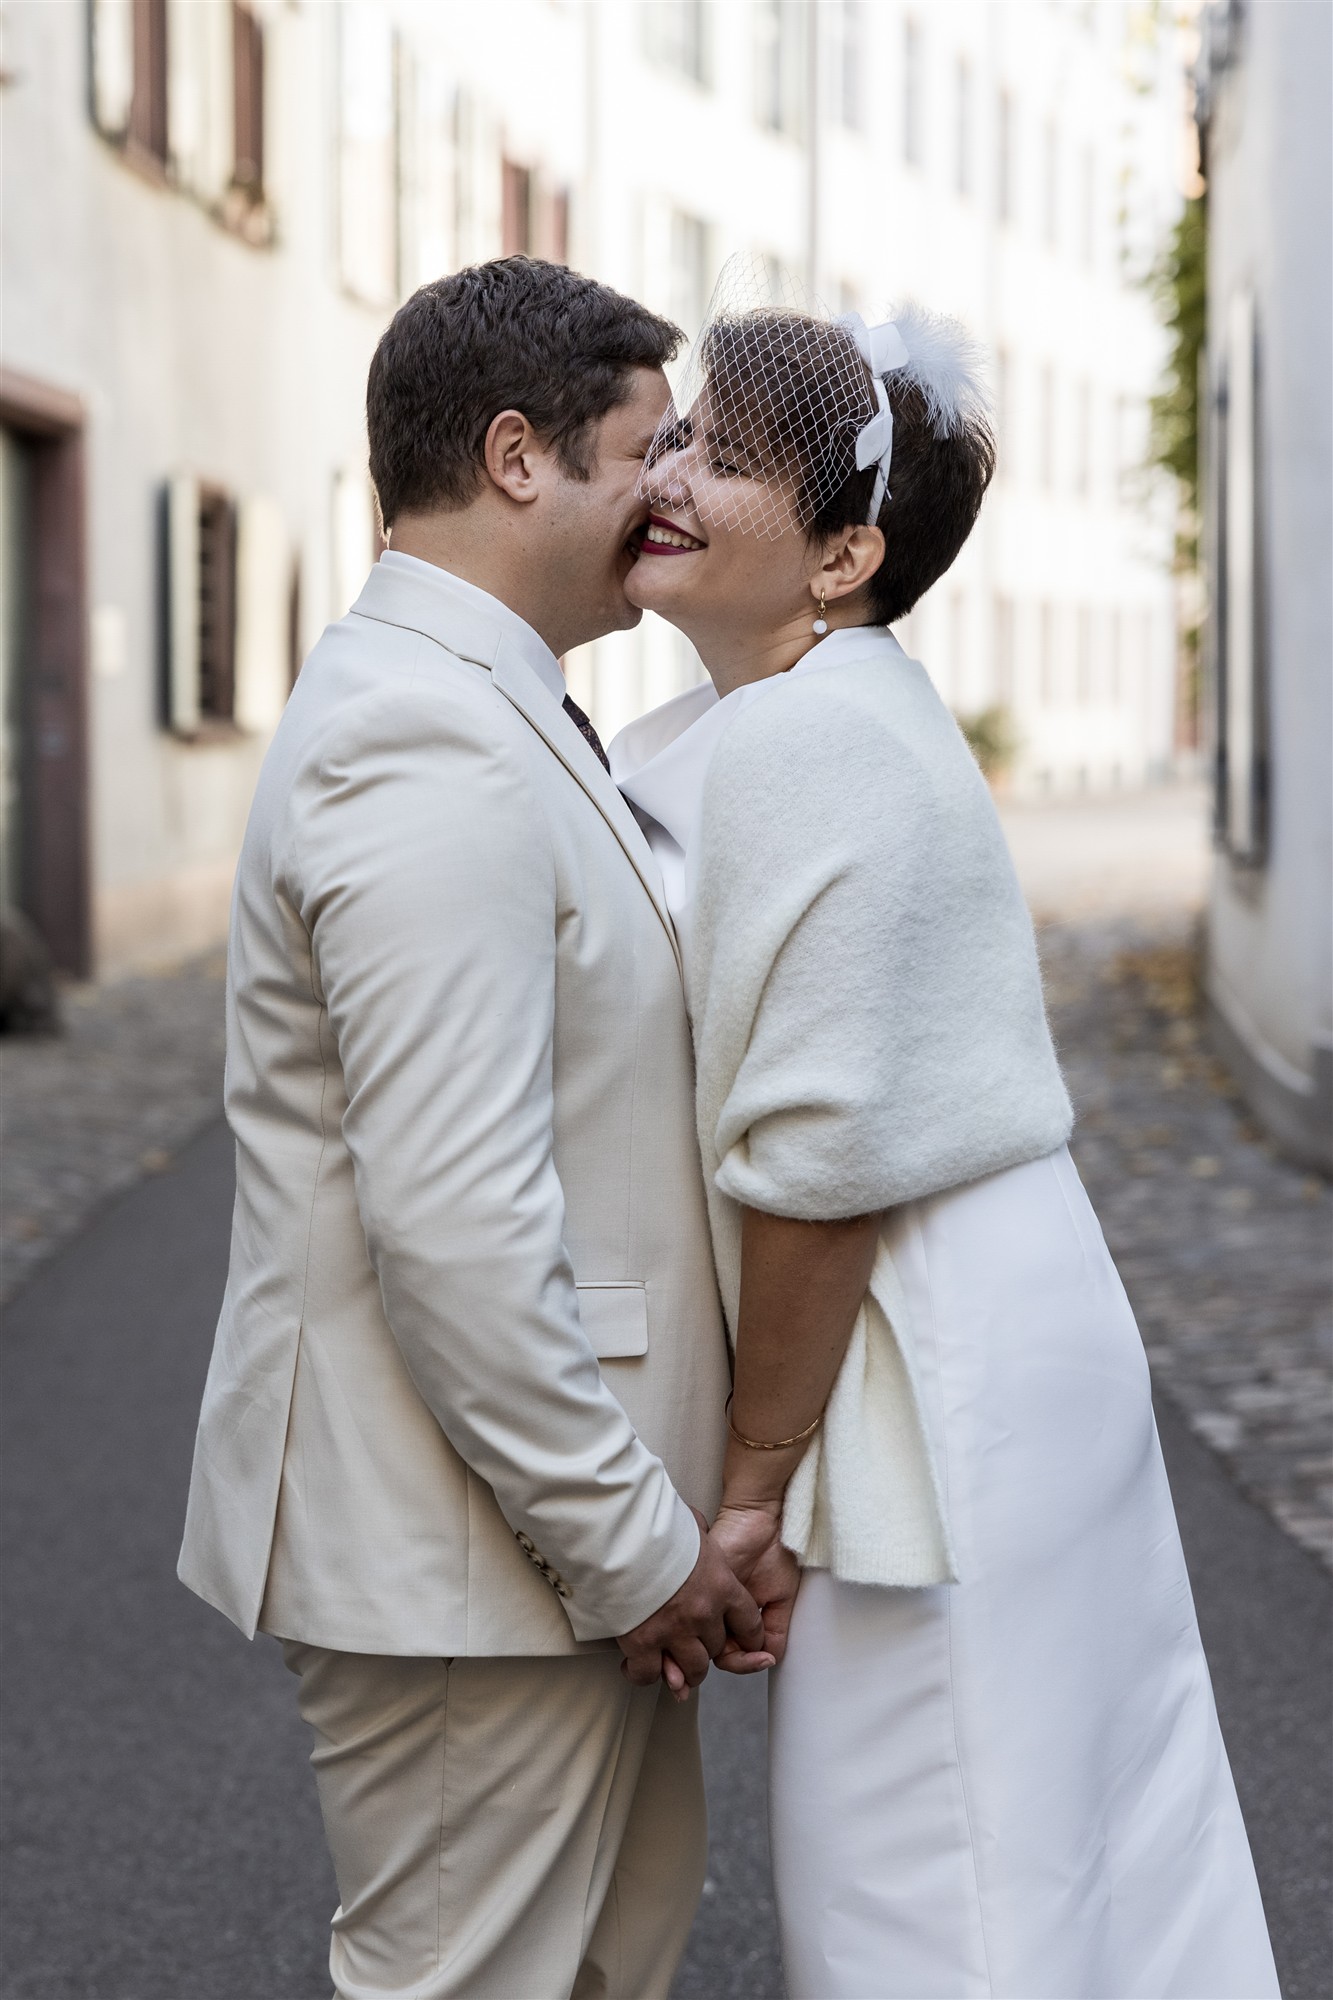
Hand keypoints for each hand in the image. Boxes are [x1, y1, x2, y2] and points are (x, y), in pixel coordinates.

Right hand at [616, 1508, 766, 1698]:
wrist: (622, 1532)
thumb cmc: (655, 1524)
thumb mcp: (690, 1524)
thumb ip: (701, 1534)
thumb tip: (696, 1526)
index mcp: (721, 1585)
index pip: (749, 1623)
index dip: (749, 1637)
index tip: (744, 1641)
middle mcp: (703, 1614)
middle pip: (718, 1649)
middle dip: (708, 1648)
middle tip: (695, 1644)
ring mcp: (674, 1630)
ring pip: (693, 1669)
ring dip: (685, 1670)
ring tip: (674, 1664)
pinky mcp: (642, 1642)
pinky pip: (649, 1674)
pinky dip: (644, 1674)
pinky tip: (637, 1665)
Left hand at [707, 1500, 800, 1669]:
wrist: (765, 1522)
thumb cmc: (773, 1553)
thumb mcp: (780, 1598)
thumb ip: (773, 1631)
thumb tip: (768, 1659)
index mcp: (733, 1617)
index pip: (732, 1652)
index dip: (746, 1663)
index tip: (764, 1660)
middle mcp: (717, 1612)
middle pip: (714, 1652)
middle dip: (736, 1663)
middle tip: (757, 1658)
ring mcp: (706, 1601)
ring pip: (703, 1640)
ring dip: (721, 1652)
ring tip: (746, 1652)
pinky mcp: (699, 1587)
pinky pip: (699, 1617)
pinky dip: (711, 1631)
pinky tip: (734, 1633)